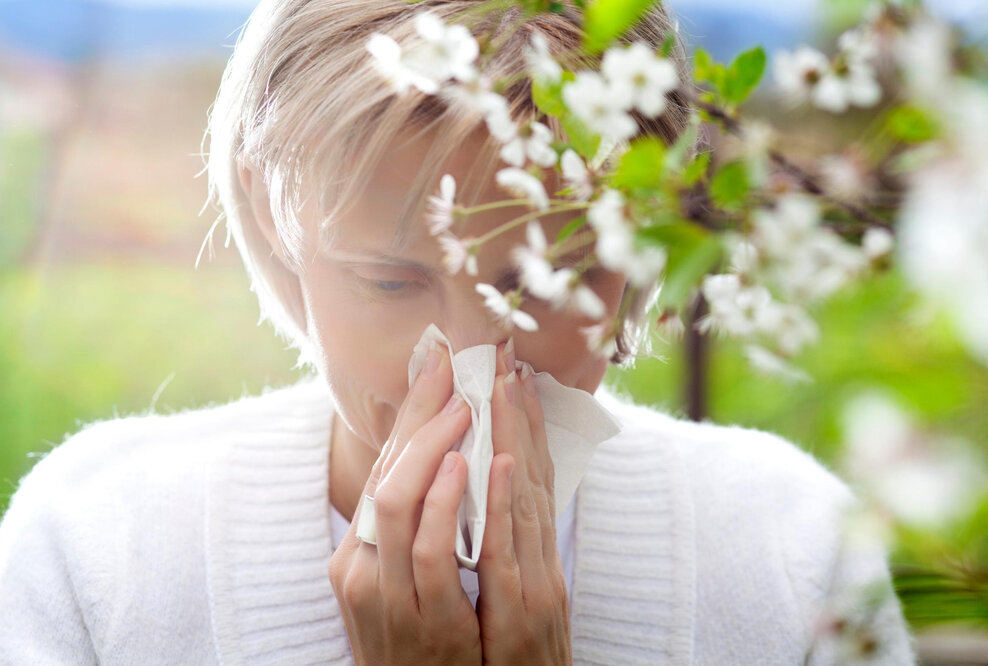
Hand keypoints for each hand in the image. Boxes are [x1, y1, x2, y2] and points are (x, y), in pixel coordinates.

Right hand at [328, 343, 481, 664]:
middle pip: (384, 473)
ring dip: (433, 448)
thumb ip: (414, 528)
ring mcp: (387, 594)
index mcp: (357, 552)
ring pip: (394, 502)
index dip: (410, 415)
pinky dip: (448, 501)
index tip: (436, 366)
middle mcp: (361, 567)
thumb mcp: (403, 581)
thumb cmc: (420, 639)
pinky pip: (431, 552)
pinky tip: (471, 466)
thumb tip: (439, 463)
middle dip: (420, 418)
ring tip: (464, 409)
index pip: (382, 467)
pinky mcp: (422, 621)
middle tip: (454, 374)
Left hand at [476, 340, 571, 664]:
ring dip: (515, 437)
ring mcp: (537, 583)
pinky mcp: (523, 613)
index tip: (512, 376)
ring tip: (507, 385)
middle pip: (530, 473)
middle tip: (508, 359)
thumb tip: (484, 492)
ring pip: (525, 496)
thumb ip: (504, 544)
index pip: (531, 475)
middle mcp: (540, 560)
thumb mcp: (513, 596)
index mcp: (535, 553)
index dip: (522, 424)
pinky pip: (506, 549)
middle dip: (517, 414)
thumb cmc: (512, 659)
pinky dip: (505, 502)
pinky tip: (499, 461)